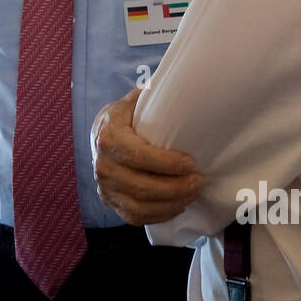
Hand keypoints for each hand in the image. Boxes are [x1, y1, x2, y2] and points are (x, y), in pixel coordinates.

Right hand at [91, 88, 204, 224]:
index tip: (190, 162)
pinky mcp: (111, 203)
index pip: (138, 157)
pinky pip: (136, 217)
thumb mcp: (135, 101)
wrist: (101, 136)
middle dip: (176, 187)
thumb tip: (185, 83)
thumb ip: (153, 96)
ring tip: (193, 192)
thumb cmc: (126, 117)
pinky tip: (178, 205)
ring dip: (172, 203)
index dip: (166, 164)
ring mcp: (105, 188)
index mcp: (108, 137)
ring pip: (141, 206)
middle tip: (199, 180)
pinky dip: (160, 215)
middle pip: (142, 187)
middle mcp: (103, 166)